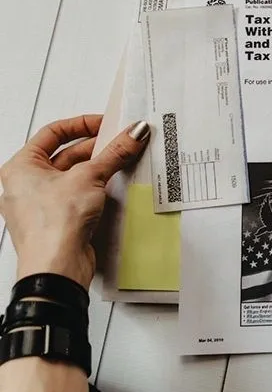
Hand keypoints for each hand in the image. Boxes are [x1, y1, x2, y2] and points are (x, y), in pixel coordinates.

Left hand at [0, 115, 149, 289]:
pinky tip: (113, 185)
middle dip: (96, 148)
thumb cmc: (52, 226)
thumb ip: (114, 153)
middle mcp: (27, 184)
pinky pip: (79, 195)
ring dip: (99, 168)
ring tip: (122, 161)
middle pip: (66, 154)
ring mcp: (42, 204)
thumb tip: (132, 134)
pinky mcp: (59, 220)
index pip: (53, 133)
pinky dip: (97, 188)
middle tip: (122, 142)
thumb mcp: (89, 177)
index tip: (106, 124)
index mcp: (20, 167)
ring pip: (74, 176)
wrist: (56, 267)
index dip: (81, 124)